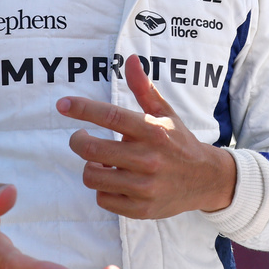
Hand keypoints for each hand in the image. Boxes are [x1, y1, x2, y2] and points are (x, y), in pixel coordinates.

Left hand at [57, 54, 236, 218]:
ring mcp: (144, 187)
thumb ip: (144, 88)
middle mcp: (148, 159)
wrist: (205, 179)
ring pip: (92, 176)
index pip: (111, 117)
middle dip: (79, 141)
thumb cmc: (179, 142)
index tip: (62, 104)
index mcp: (153, 131)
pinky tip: (115, 181)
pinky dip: (103, 189)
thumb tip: (130, 60)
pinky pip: (103, 198)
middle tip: (82, 138)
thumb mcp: (165, 113)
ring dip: (91, 167)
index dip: (82, 109)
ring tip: (102, 162)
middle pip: (92, 150)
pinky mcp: (141, 209)